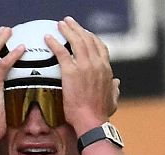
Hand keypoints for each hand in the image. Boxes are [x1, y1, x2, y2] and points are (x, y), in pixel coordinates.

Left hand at [50, 17, 116, 132]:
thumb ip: (114, 89)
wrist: (92, 121)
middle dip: (78, 28)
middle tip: (69, 22)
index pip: (100, 47)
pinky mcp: (71, 72)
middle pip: (87, 39)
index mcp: (106, 70)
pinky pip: (61, 52)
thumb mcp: (112, 100)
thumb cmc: (100, 114)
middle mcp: (97, 64)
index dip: (92, 37)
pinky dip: (54, 43)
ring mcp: (84, 67)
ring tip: (61, 25)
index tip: (85, 33)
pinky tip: (48, 38)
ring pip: (76, 41)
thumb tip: (117, 83)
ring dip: (67, 30)